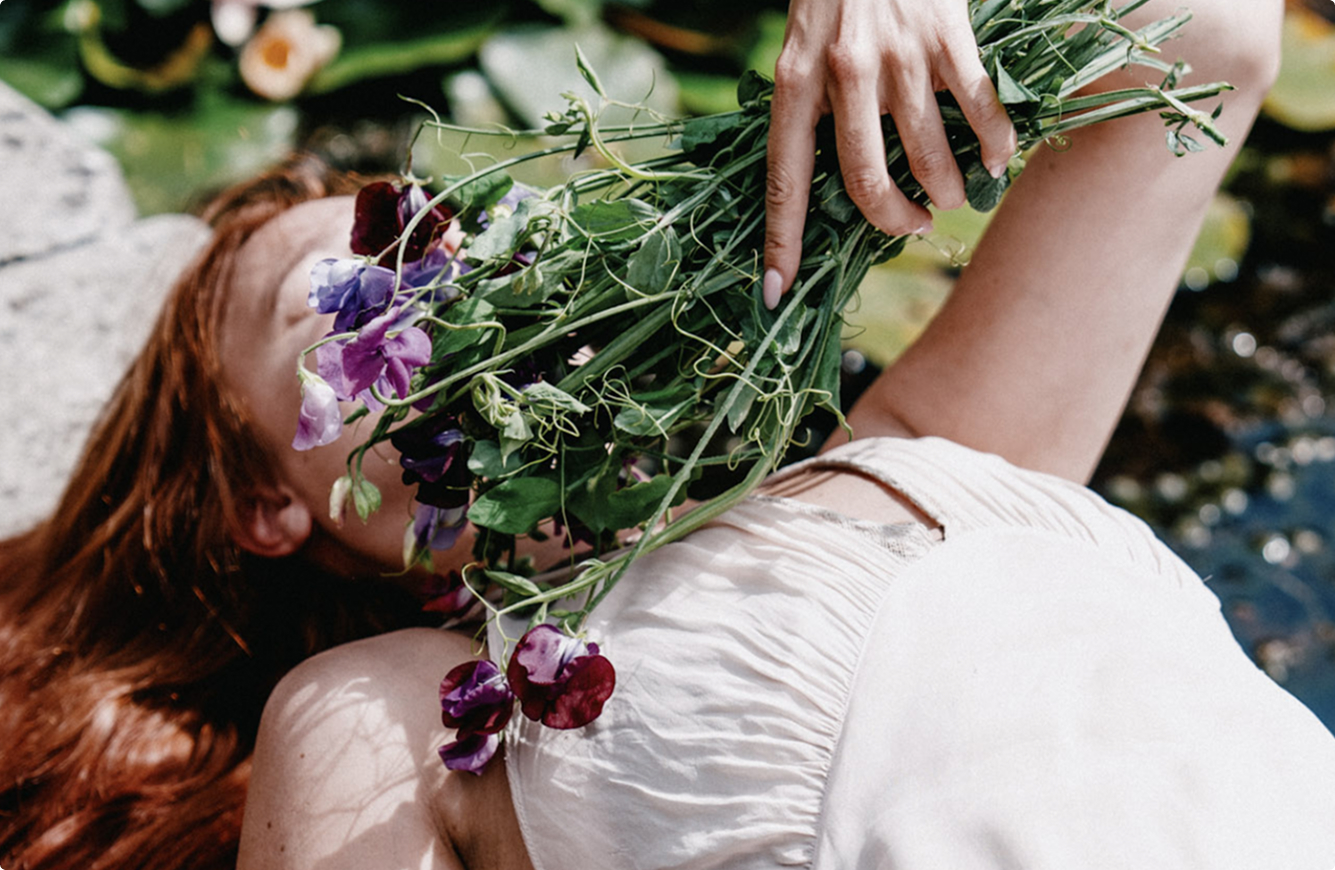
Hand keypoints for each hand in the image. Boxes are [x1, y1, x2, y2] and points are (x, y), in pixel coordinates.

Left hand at [762, 0, 1015, 307]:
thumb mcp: (798, 47)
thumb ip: (807, 106)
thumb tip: (826, 182)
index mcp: (793, 82)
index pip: (784, 179)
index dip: (781, 240)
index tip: (775, 292)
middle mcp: (842, 74)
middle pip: (866, 182)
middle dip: (893, 222)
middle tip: (911, 226)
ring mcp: (897, 56)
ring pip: (927, 157)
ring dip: (947, 191)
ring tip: (952, 194)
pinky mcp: (946, 36)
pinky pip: (978, 113)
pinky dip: (993, 147)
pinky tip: (996, 159)